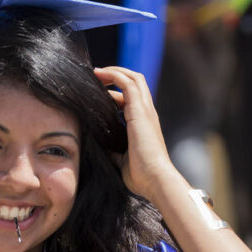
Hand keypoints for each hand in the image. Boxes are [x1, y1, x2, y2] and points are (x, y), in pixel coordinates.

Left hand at [93, 66, 175, 203]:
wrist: (155, 179)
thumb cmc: (141, 175)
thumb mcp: (121, 160)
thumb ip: (113, 151)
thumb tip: (101, 148)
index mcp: (144, 123)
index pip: (132, 98)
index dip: (114, 91)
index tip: (96, 92)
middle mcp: (147, 113)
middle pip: (135, 82)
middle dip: (115, 75)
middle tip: (95, 76)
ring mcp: (145, 111)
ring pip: (133, 78)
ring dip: (114, 72)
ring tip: (96, 72)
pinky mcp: (140, 111)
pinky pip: (128, 84)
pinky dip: (114, 75)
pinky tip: (99, 75)